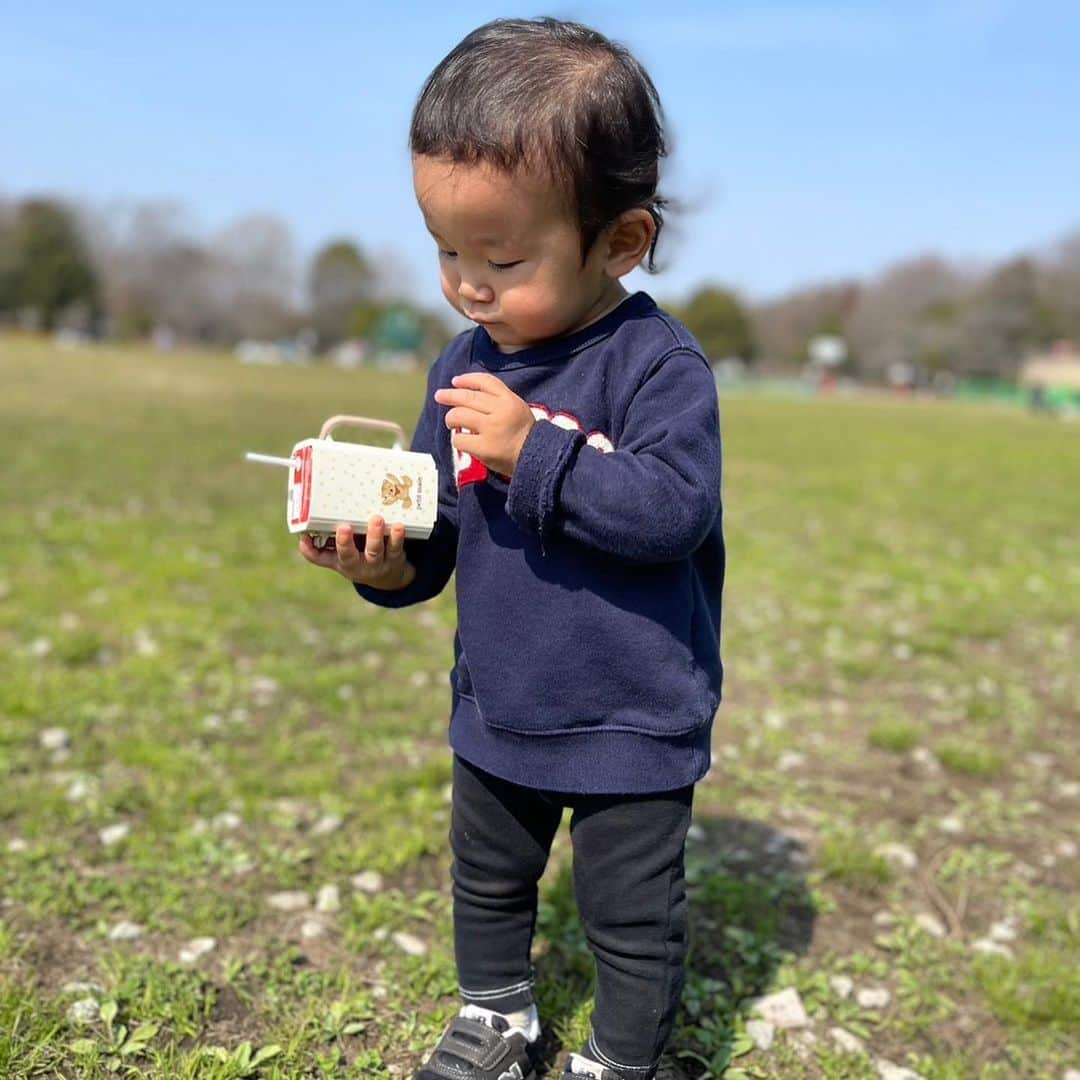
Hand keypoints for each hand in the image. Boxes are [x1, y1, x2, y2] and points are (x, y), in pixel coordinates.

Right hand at [298, 516, 415, 589]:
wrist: (388, 579)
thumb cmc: (357, 560)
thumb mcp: (339, 559)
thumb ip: (321, 548)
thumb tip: (302, 534)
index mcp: (341, 563)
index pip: (321, 559)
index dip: (311, 551)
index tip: (305, 537)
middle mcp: (357, 566)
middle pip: (349, 556)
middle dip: (345, 543)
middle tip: (343, 527)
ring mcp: (377, 563)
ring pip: (375, 551)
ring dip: (375, 535)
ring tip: (376, 520)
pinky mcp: (395, 557)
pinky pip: (396, 547)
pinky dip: (397, 537)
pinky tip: (398, 526)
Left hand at [434, 372, 535, 476]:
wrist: (537, 459)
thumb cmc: (526, 435)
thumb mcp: (519, 409)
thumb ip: (499, 400)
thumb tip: (469, 393)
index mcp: (510, 400)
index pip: (485, 381)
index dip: (467, 379)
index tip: (455, 381)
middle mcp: (500, 411)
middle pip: (468, 397)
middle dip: (450, 395)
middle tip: (439, 395)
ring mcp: (491, 429)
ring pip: (459, 415)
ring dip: (451, 418)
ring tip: (451, 422)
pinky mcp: (484, 448)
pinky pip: (460, 439)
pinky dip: (457, 439)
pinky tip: (462, 440)